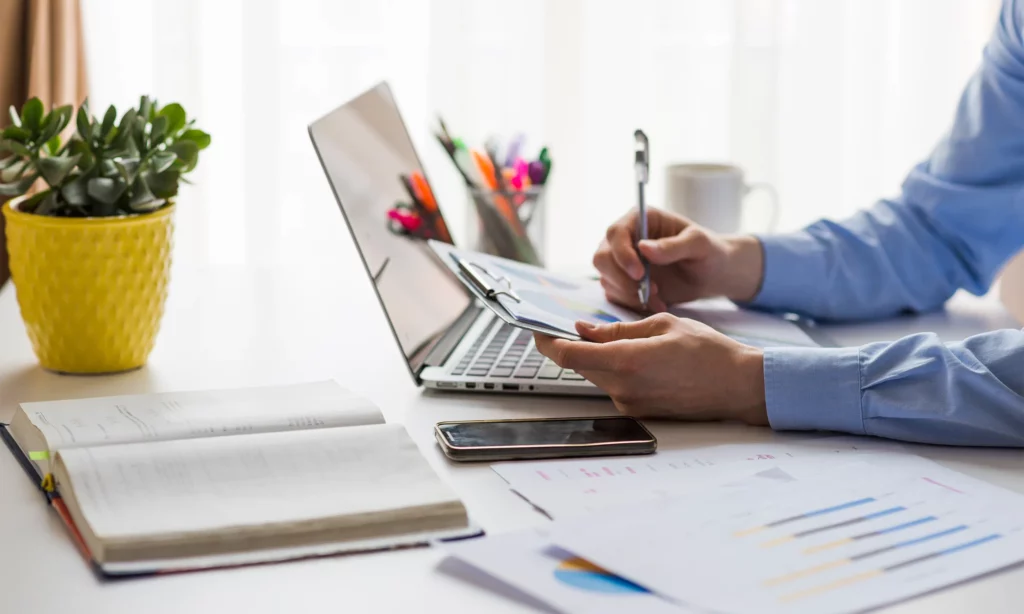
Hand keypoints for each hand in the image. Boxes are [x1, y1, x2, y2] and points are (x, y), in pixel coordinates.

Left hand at [534, 314, 767, 423]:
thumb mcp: (661, 325)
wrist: (739, 386)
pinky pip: (614, 387)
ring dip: (596, 358)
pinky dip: (615, 370)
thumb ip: (617, 330)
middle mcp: (623, 388)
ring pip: (596, 376)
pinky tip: (636, 358)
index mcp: (626, 362)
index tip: (538, 329)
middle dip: (572, 346)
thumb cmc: (708, 352)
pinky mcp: (639, 412)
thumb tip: (584, 330)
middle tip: (573, 327)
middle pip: (578, 366)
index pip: (567, 356)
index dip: (547, 342)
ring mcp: (630, 404)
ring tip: (616, 339)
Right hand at [593, 208, 764, 311]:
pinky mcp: (623, 282)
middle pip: (602, 258)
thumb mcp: (698, 244)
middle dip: (622, 278)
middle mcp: (625, 239)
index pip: (616, 233)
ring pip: (606, 279)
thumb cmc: (708, 251)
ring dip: (629, 293)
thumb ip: (673, 246)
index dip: (622, 254)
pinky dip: (632, 303)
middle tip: (651, 290)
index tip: (639, 273)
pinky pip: (615, 295)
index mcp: (640, 219)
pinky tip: (657, 303)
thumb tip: (643, 248)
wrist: (710, 274)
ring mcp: (621, 261)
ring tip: (659, 298)